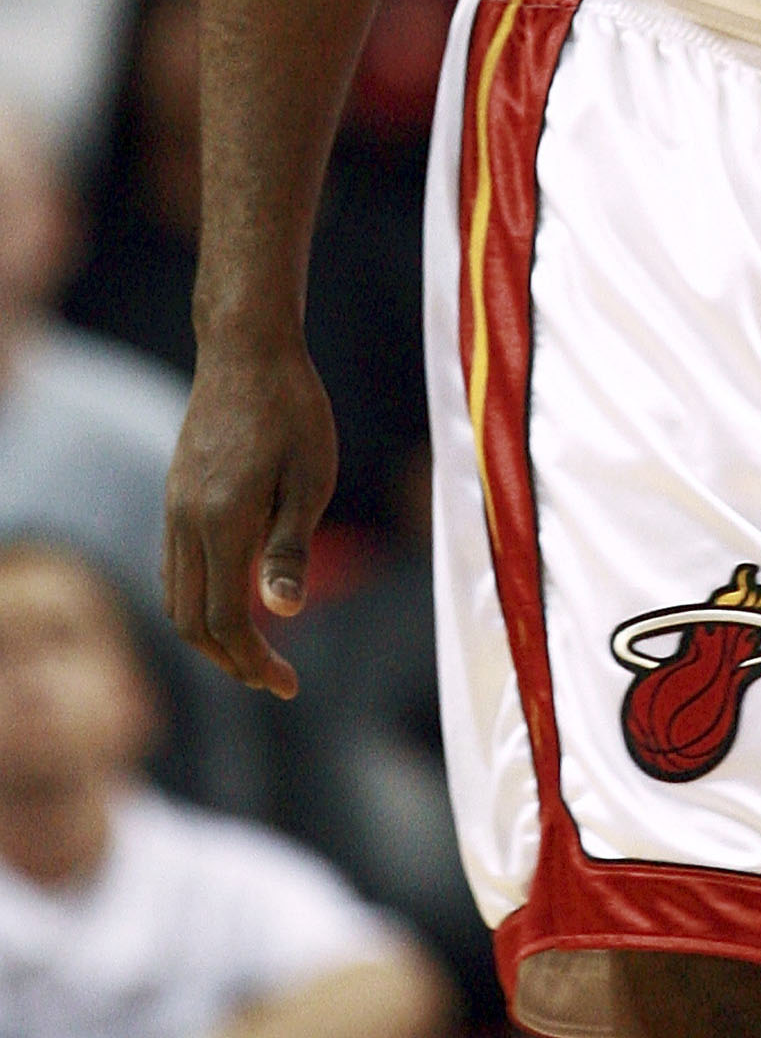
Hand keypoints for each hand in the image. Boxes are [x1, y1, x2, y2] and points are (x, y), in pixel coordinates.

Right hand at [164, 337, 337, 695]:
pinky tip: (231, 602)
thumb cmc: (294, 410)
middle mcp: (185, 525)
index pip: (226, 621)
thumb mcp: (311, 477)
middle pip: (192, 622)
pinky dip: (197, 601)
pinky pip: (174, 570)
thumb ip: (291, 547)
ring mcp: (173, 511)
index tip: (288, 686)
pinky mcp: (174, 498)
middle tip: (274, 680)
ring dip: (210, 636)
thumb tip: (282, 612)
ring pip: (176, 599)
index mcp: (222, 524)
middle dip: (230, 661)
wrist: (247, 351)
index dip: (254, 662)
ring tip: (254, 651)